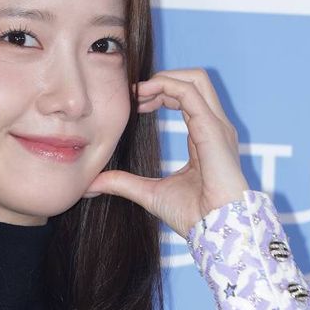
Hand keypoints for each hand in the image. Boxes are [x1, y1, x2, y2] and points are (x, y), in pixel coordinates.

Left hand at [82, 68, 249, 238]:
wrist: (215, 230)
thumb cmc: (193, 216)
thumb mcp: (149, 193)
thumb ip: (123, 183)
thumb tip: (93, 184)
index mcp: (205, 138)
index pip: (187, 98)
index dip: (159, 94)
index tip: (134, 103)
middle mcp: (215, 126)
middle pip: (194, 80)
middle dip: (161, 80)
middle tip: (133, 94)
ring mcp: (217, 125)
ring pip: (195, 78)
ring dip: (162, 78)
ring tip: (136, 92)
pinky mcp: (212, 128)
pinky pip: (190, 92)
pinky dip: (165, 86)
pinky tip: (143, 97)